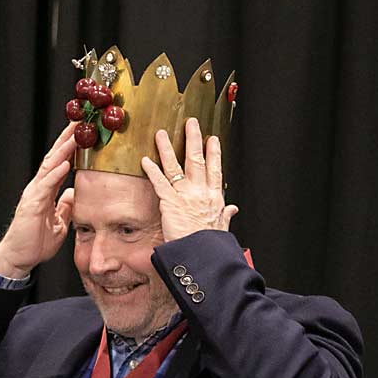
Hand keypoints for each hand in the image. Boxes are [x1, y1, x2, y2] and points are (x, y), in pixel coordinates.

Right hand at [0, 122, 77, 277]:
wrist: (17, 259)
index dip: (70, 146)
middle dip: (67, 138)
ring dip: (63, 150)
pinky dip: (55, 174)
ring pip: (49, 166)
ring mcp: (33, 195)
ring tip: (76, 134)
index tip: (83, 129)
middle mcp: (38, 188)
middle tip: (81, 120)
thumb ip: (64, 207)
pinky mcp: (30, 205)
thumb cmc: (34, 243)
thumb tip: (73, 194)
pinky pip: (44, 187)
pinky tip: (65, 163)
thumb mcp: (58, 223)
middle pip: (54, 157)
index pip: (59, 162)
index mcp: (45, 191)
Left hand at [140, 117, 238, 241]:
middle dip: (194, 139)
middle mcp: (200, 192)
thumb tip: (233, 209)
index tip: (212, 139)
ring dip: (168, 148)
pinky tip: (145, 160)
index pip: (214, 169)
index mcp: (214, 198)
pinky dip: (152, 170)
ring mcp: (185, 195)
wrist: (200, 254)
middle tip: (191, 123)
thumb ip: (226, 215)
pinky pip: (159, 183)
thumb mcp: (222, 228)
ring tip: (162, 133)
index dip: (213, 153)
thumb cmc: (210, 245)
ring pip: (176, 166)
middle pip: (197, 160)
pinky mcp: (170, 202)